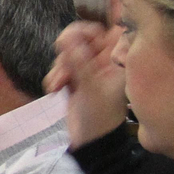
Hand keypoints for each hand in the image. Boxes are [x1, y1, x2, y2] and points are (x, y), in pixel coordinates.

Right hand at [43, 18, 129, 147]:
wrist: (90, 143)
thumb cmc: (99, 117)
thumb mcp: (90, 87)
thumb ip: (79, 61)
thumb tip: (67, 36)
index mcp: (117, 60)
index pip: (108, 30)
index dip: (90, 29)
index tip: (74, 36)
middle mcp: (104, 61)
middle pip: (83, 38)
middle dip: (68, 50)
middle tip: (60, 55)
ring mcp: (89, 69)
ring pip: (69, 52)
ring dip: (60, 66)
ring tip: (58, 84)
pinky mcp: (76, 78)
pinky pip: (61, 66)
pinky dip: (55, 76)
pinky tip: (55, 89)